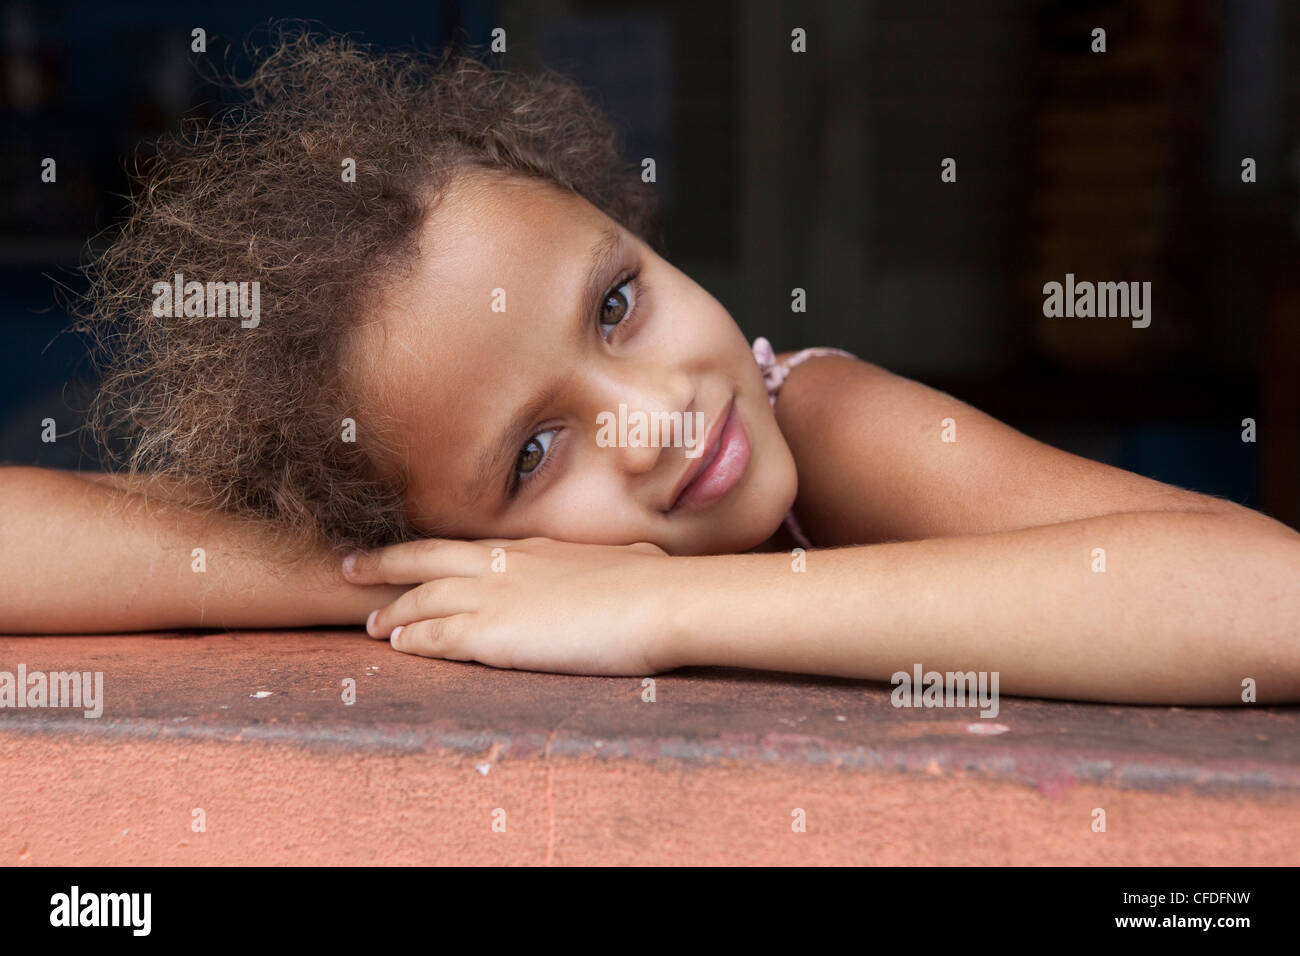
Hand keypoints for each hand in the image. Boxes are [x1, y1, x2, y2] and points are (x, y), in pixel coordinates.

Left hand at [342, 536, 676, 674]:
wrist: (653, 602)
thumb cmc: (652, 583)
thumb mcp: (632, 560)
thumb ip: (620, 561)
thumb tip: (641, 560)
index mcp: (531, 549)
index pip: (468, 549)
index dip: (435, 554)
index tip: (413, 556)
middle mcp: (502, 565)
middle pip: (425, 558)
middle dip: (385, 564)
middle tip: (350, 567)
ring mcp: (492, 597)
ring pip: (422, 600)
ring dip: (394, 611)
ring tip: (373, 624)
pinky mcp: (489, 634)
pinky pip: (435, 637)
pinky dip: (413, 641)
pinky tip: (398, 647)